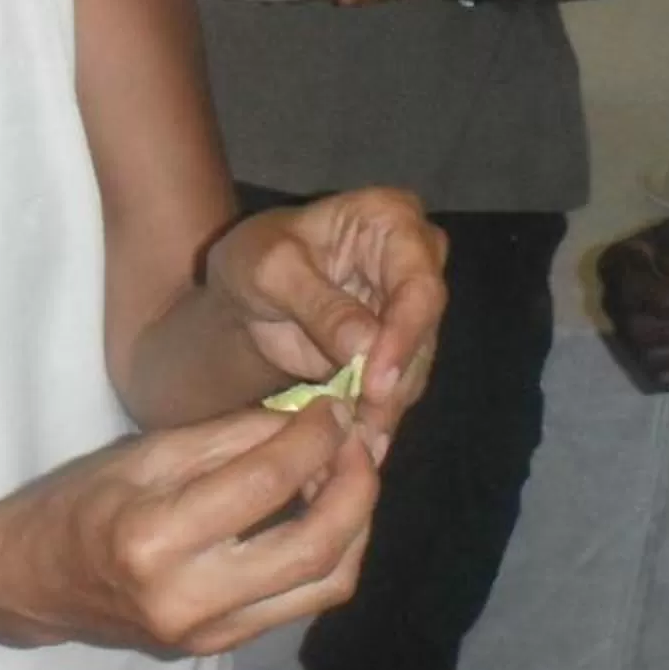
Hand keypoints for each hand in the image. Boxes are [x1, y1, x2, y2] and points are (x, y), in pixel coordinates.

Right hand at [0, 404, 381, 655]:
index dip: (315, 438)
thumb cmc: (76, 504)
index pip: (265, 483)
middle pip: (316, 549)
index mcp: (155, 538)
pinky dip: (328, 555)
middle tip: (361, 443)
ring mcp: (210, 635)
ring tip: (350, 477)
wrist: (31, 583)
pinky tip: (323, 513)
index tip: (334, 408)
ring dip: (355, 527)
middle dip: (357, 489)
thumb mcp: (144, 452)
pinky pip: (301, 602)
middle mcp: (188, 600)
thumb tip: (309, 419)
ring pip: (325, 587)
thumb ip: (230, 438)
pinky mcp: (223, 648)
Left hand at [210, 187, 444, 456]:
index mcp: (391, 219)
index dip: (404, 334)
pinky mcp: (398, 349)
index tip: (377, 382)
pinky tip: (360, 450)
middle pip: (424, 329)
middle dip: (395, 383)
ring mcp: (410, 308)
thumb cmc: (254, 259)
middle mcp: (416, 261)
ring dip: (387, 410)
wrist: (244, 291)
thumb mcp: (269, 269)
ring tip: (358, 448)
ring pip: (414, 365)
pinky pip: (396, 387)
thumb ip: (318, 304)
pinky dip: (376, 419)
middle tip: (366, 427)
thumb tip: (367, 350)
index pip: (418, 282)